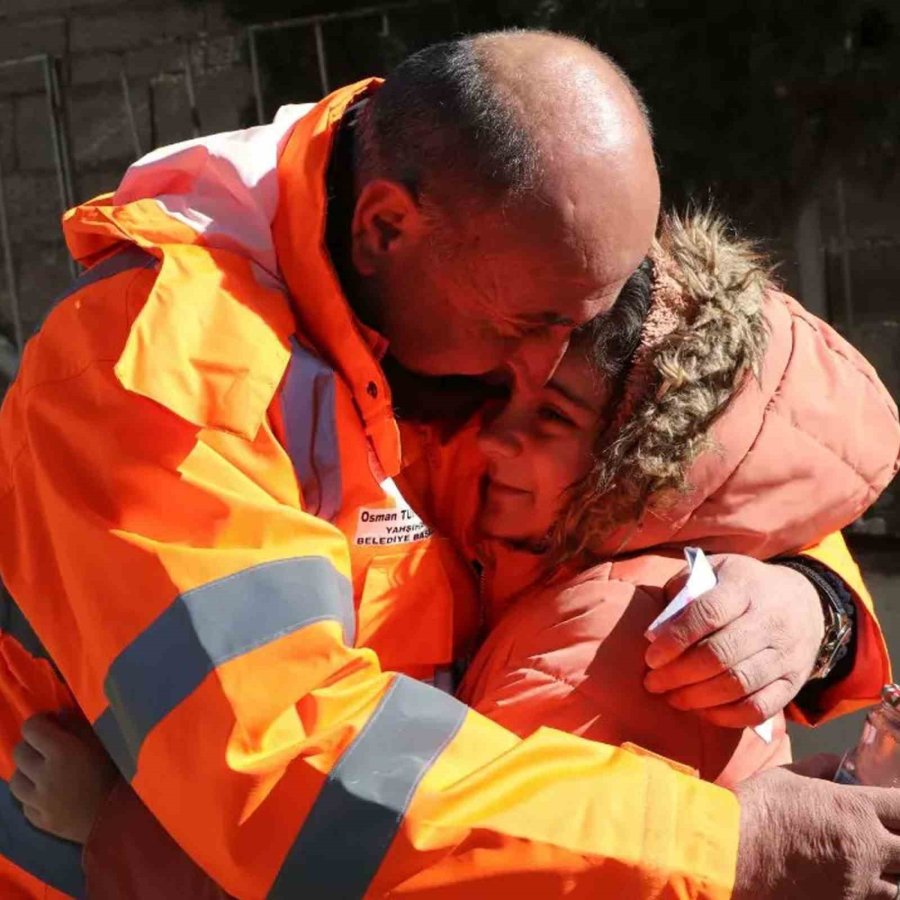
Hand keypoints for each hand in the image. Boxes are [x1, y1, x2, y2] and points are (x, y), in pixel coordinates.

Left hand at [10, 711, 118, 843]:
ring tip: (42, 772)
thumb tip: (58, 714)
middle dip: (31, 746)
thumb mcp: (103, 742)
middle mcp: (44, 775)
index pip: (31, 728)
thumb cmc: (119, 773)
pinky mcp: (39, 822)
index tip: (50, 723)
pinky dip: (32, 796)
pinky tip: (47, 794)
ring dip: (26, 772)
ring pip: (15, 780)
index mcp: (62, 751)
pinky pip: (25, 804)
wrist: (122, 818)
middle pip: (19, 753)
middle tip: (47, 747)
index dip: (39, 722)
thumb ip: (78, 726)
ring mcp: (38, 802)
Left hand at [644, 554, 824, 726]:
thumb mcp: (714, 570)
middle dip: (679, 674)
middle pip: (721, 654)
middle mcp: (769, 620)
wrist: (804, 602)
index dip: (676, 638)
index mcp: (744, 586)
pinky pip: (760, 708)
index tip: (651, 658)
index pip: (708, 613)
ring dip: (698, 697)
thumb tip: (656, 629)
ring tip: (673, 698)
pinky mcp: (794, 682)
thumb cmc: (741, 587)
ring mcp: (785, 653)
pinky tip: (703, 711)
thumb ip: (683, 590)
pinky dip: (728, 716)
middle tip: (652, 683)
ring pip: (739, 684)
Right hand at [733, 755, 899, 899]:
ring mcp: (856, 883)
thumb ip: (818, 768)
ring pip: (898, 886)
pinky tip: (850, 880)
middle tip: (885, 835)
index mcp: (855, 810)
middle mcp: (865, 848)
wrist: (730, 854)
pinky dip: (869, 892)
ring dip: (890, 872)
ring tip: (871, 862)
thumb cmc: (756, 810)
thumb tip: (836, 762)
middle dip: (899, 841)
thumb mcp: (786, 776)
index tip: (896, 805)